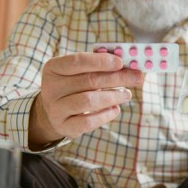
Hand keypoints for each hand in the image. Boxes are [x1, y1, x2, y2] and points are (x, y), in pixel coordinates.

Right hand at [29, 52, 143, 148]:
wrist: (54, 112)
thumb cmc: (72, 86)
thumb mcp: (78, 72)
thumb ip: (97, 65)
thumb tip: (125, 63)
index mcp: (53, 68)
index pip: (78, 61)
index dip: (101, 61)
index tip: (121, 62)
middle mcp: (50, 88)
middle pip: (88, 81)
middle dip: (117, 78)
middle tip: (136, 78)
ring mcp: (56, 109)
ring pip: (88, 101)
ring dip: (113, 96)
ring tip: (127, 94)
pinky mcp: (64, 126)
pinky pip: (88, 121)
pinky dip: (105, 115)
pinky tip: (116, 109)